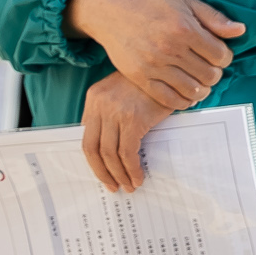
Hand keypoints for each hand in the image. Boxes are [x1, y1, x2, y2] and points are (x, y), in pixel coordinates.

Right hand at [65, 0, 245, 110]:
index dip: (224, 56)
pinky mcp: (141, 77)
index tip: (216, 53)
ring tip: (198, 80)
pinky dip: (183, 100)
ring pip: (193, 90)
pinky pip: (170, 100)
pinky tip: (185, 91)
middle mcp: (170, 49)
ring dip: (202, 88)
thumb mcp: (184, 2)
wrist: (111, 11)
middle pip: (210, 75)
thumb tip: (240, 30)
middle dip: (214, 73)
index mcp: (184, 28)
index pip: (221, 56)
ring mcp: (154, 65)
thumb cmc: (150, 4)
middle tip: (207, 67)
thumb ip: (213, 17)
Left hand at [82, 71, 179, 192]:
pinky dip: (131, 169)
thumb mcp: (123, 94)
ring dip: (119, 175)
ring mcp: (115, 112)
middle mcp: (100, 104)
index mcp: (94, 98)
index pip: (86, 136)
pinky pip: (127, 152)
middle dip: (102, 172)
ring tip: (130, 186)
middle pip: (92, 148)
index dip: (94, 159)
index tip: (103, 173)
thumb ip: (112, 114)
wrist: (169, 67)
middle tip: (113, 187)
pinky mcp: (133, 119)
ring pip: (109, 153)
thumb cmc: (149, 84)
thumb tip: (111, 149)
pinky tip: (138, 177)